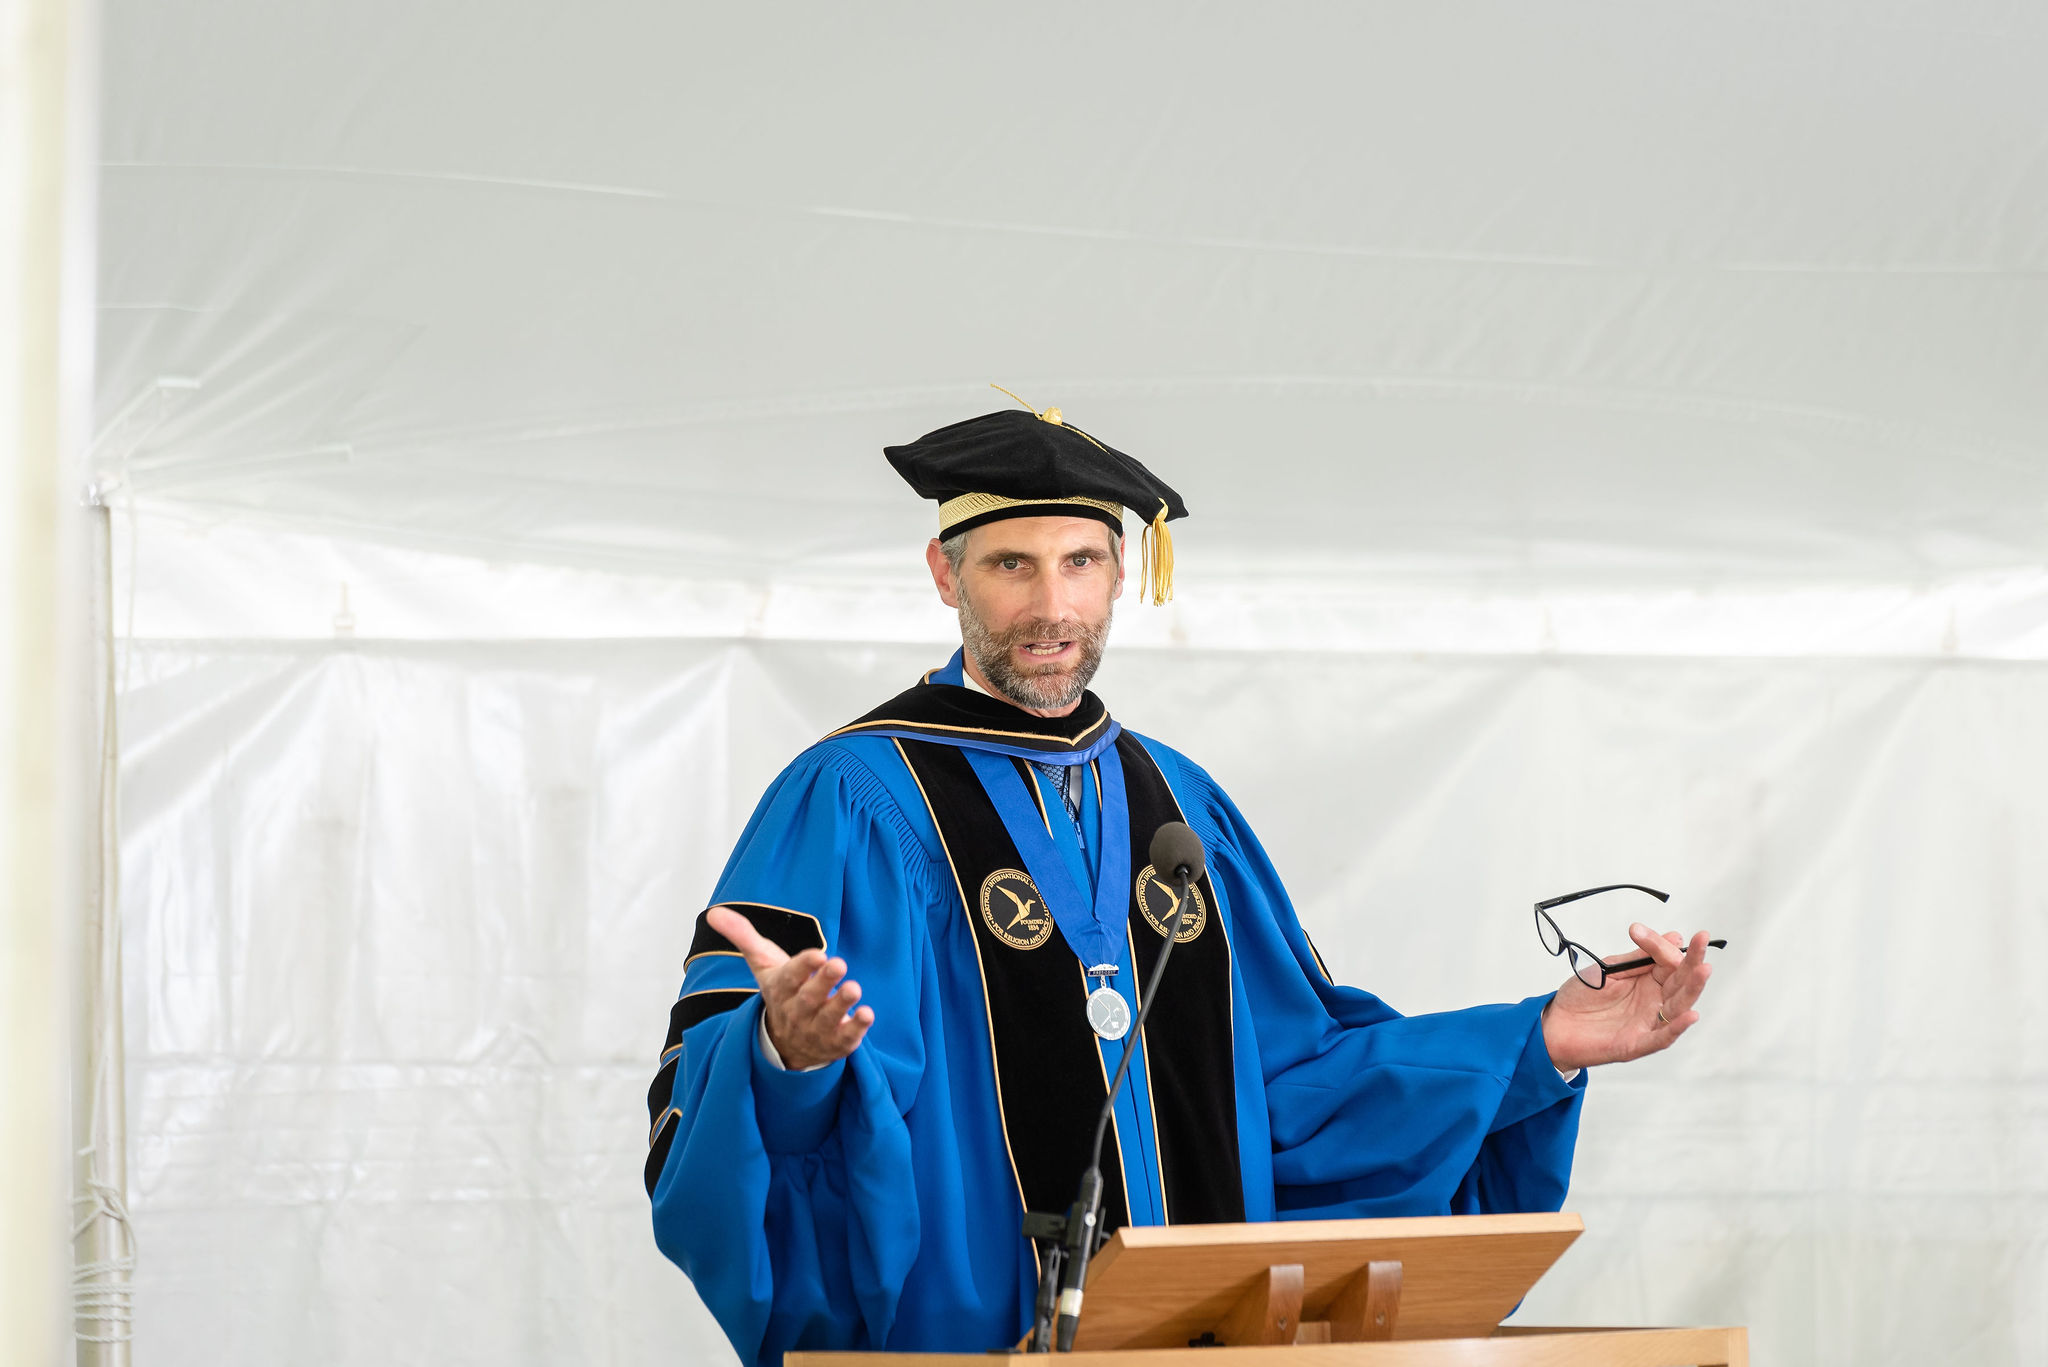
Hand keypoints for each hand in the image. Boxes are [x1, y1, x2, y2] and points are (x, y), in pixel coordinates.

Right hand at [705, 906, 873, 1070]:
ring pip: (828, 1019)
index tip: (818, 953)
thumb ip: (743, 937)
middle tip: (840, 963)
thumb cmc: (782, 993)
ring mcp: (816, 1030)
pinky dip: (856, 1028)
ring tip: (855, 988)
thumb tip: (713, 912)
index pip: (790, 978)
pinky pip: (845, 1039)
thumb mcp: (763, 965)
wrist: (785, 1045)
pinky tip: (867, 1014)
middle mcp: (797, 1011)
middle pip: (808, 998)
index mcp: (781, 989)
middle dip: (823, 982)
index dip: (803, 966)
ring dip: (841, 1004)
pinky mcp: (836, 1043)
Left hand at [1541, 923, 1713, 1072]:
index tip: (1639, 931)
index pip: (1668, 960)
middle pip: (1681, 981)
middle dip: (1693, 961)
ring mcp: (1648, 1023)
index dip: (1660, 945)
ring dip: (1692, 988)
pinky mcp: (1638, 1043)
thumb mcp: (1609, 970)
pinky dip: (1677, 1027)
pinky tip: (1690, 1015)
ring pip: (1678, 1006)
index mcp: (1648, 981)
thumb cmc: (1582, 997)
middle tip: (1702, 939)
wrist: (1555, 1025)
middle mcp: (1654, 1001)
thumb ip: (1638, 958)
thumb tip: (1674, 937)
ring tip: (1703, 969)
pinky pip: (1662, 1037)